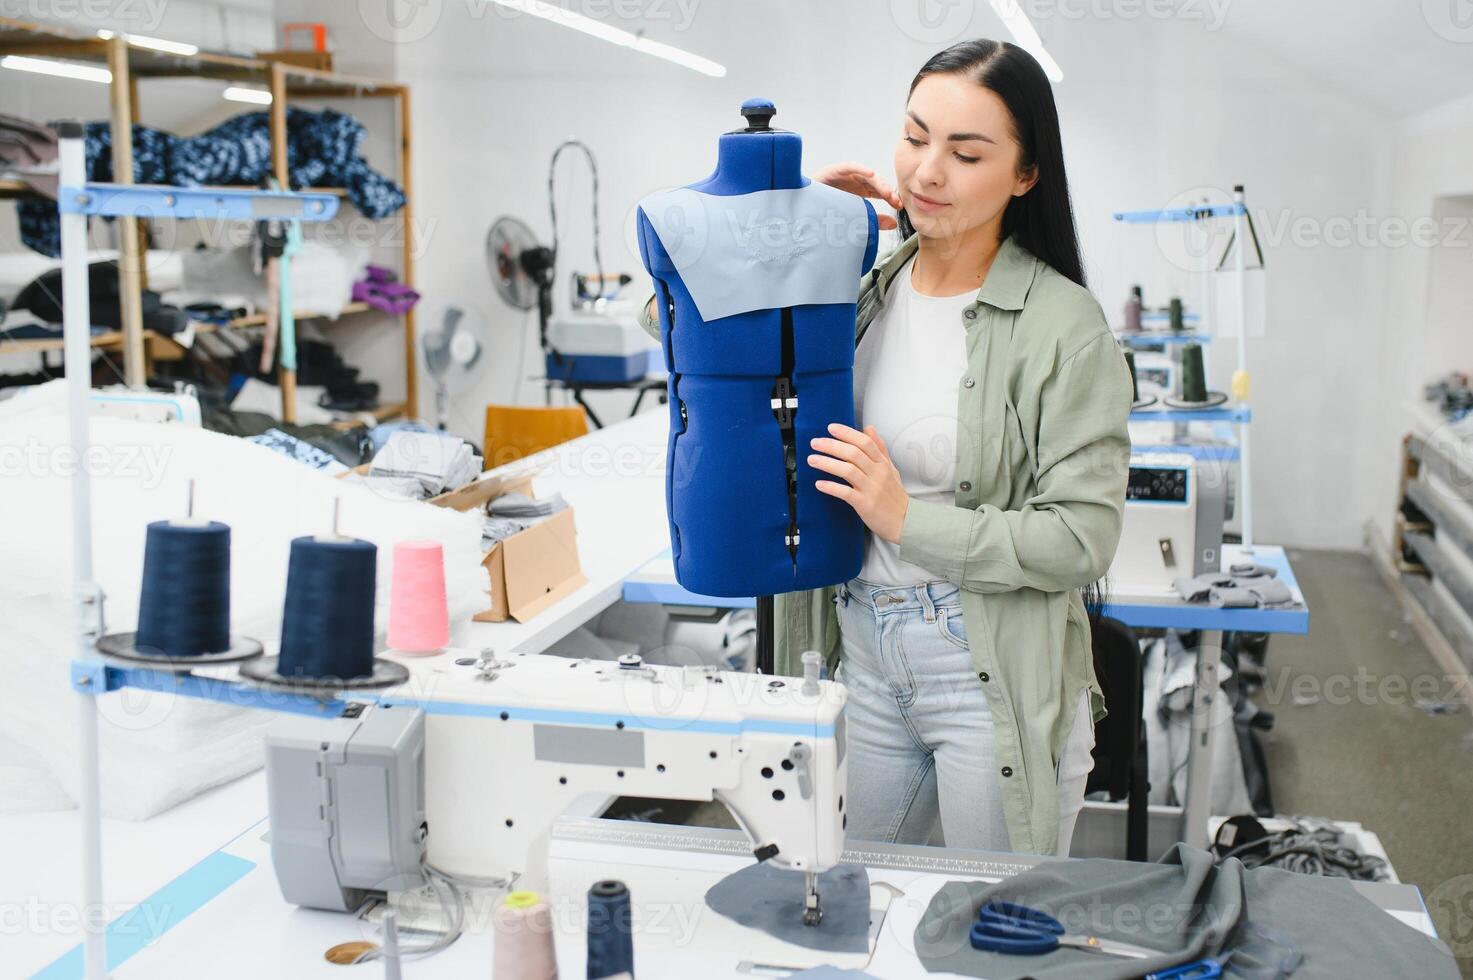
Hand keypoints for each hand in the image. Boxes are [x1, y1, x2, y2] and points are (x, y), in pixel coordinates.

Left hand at [809, 423, 909, 542]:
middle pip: (854, 454)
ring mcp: (872, 489)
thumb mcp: (890, 468)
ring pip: (848, 471)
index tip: (831, 428)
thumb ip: (879, 448)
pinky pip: (846, 493)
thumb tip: (869, 428)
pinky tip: (819, 484)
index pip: (865, 442)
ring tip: (812, 459)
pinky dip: (831, 487)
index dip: (847, 433)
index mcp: (882, 463)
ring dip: (828, 463)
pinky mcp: (865, 504)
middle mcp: (878, 473)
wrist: (905, 521)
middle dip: (832, 446)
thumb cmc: (895, 495)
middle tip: (815, 442)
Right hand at [813, 162, 901, 229]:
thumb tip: (893, 224)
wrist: (803, 214)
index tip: (898, 206)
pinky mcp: (833, 171)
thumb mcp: (853, 220)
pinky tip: (870, 173)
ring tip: (885, 191)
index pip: (879, 192)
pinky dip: (860, 169)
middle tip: (894, 199)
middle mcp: (854, 182)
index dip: (890, 197)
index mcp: (860, 192)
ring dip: (877, 181)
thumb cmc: (825, 217)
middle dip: (886, 190)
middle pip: (875, 183)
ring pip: (865, 174)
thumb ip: (872, 220)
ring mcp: (845, 176)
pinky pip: (849, 167)